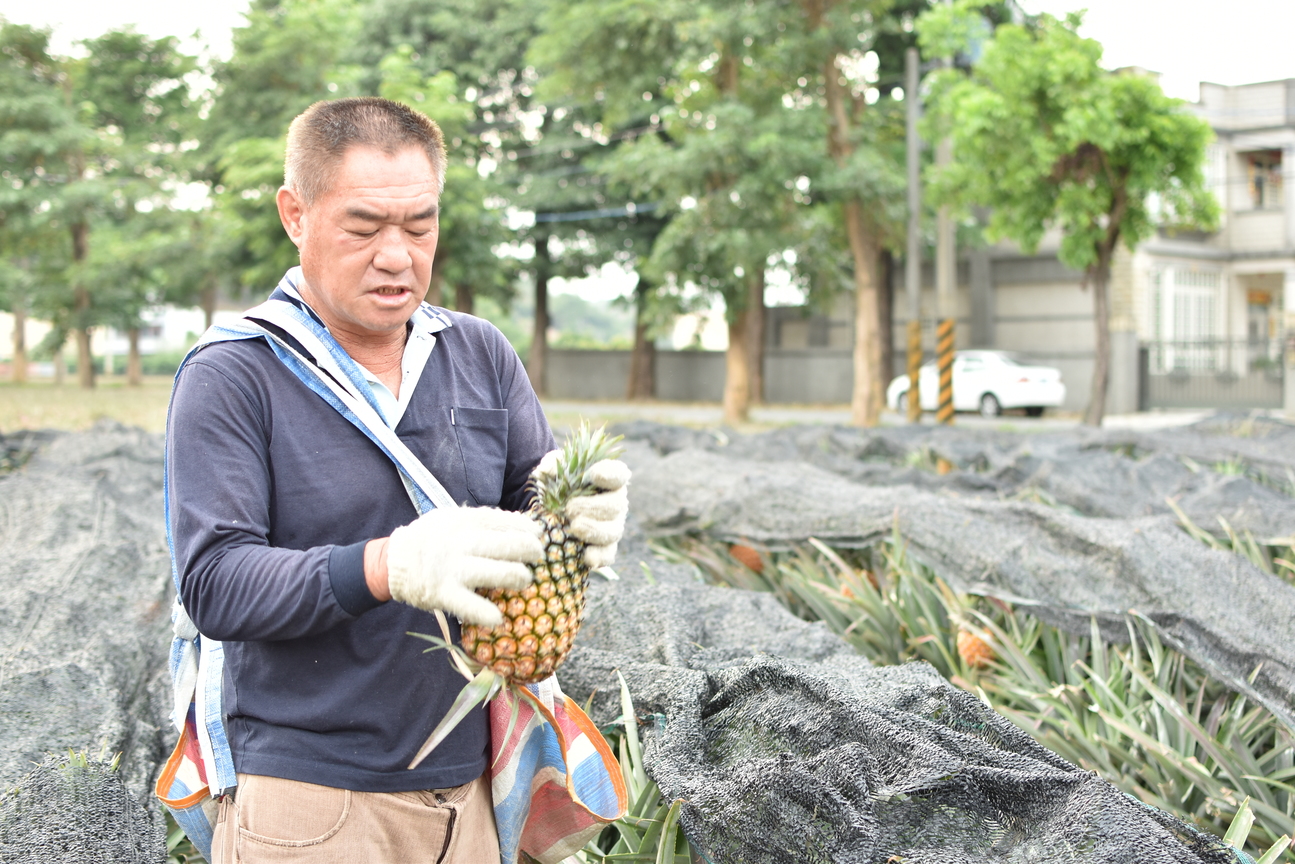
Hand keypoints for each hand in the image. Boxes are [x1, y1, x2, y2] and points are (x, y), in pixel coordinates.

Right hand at [386, 507, 542, 625]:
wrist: (392, 561)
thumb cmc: (432, 539)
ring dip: (519, 578)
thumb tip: (521, 524)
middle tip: (538, 558)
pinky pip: (472, 606)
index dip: (527, 529)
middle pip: (509, 546)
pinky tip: (499, 617)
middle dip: (531, 552)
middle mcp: (461, 542)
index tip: (539, 535)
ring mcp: (453, 569)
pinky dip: (489, 614)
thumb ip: (482, 521)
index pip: (505, 521)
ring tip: (524, 581)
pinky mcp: (444, 594)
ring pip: (500, 573)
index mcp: (464, 521)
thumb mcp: (452, 519)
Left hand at [536, 453, 629, 567]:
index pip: (619, 474)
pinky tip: (587, 557)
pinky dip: (599, 557)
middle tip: (570, 508)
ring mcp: (611, 528)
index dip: (611, 474)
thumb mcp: (553, 469)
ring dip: (595, 530)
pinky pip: (608, 555)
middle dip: (594, 507)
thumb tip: (546, 471)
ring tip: (575, 527)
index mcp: (608, 480)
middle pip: (615, 505)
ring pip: (613, 532)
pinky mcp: (604, 549)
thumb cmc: (558, 484)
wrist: (551, 511)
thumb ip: (552, 464)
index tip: (595, 474)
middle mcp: (615, 504)